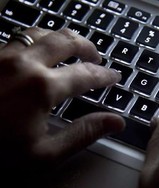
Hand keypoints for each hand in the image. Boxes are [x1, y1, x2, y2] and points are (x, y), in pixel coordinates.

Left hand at [0, 27, 124, 172]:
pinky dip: (38, 39)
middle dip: (88, 47)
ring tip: (73, 47)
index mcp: (42, 86)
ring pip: (42, 32)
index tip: (115, 77)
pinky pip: (19, 37)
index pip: (86, 74)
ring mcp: (3, 54)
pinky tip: (39, 49)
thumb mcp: (44, 153)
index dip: (105, 75)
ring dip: (63, 38)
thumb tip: (116, 122)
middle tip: (97, 57)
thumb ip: (83, 133)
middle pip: (67, 40)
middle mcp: (25, 62)